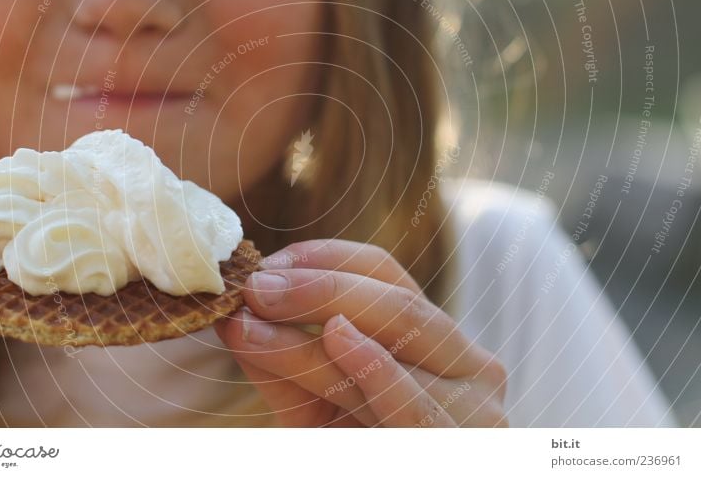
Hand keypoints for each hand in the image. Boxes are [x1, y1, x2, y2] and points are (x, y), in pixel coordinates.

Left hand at [215, 239, 507, 426]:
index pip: (384, 271)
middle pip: (396, 305)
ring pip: (394, 350)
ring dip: (313, 339)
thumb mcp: (318, 403)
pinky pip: (413, 407)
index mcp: (438, 339)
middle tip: (254, 289)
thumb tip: (237, 315)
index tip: (267, 265)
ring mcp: (475, 411)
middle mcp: (471, 366)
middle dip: (317, 291)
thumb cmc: (353, 450)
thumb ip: (287, 361)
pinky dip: (375, 368)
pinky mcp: (456, 449)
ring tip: (254, 326)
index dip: (322, 260)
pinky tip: (337, 338)